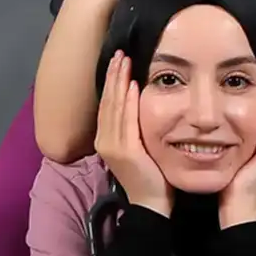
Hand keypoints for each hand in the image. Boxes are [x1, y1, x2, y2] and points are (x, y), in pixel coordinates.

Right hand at [94, 53, 171, 214]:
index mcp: (105, 139)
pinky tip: (132, 85)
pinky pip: (126, 120)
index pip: (107, 103)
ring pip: (114, 106)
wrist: (151, 203)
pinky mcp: (125, 150)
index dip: (111, 81)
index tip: (118, 61)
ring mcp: (112, 146)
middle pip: (107, 100)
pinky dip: (128, 101)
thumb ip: (133, 127)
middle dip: (113, 75)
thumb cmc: (150, 175)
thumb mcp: (138, 147)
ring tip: (124, 61)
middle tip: (119, 53)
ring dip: (119, 81)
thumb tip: (138, 102)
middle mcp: (104, 140)